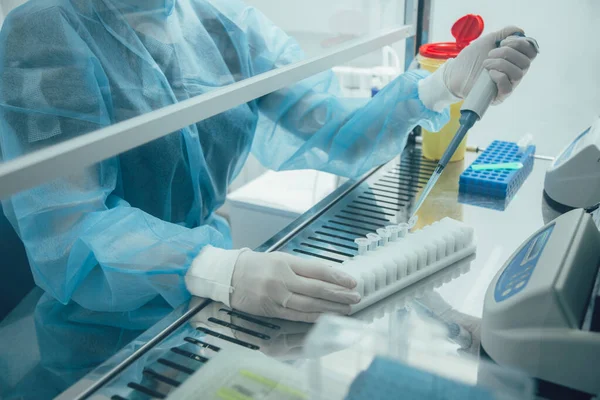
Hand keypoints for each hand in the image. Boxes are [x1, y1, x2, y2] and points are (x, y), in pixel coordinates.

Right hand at [230, 251, 360, 322]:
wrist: (229, 276)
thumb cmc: (257, 266)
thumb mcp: (280, 259)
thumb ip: (302, 268)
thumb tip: (328, 277)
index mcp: (286, 262)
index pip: (318, 270)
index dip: (337, 276)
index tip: (352, 281)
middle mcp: (282, 278)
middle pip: (316, 288)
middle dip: (339, 294)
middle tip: (355, 297)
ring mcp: (276, 295)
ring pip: (309, 304)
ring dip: (330, 308)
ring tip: (346, 309)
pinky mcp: (271, 309)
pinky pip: (296, 315)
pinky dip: (313, 317)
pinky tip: (325, 317)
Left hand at [443, 25, 538, 103]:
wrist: (455, 72)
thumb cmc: (472, 58)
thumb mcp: (488, 41)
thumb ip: (505, 33)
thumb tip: (520, 31)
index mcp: (515, 60)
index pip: (531, 52)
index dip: (521, 44)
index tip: (504, 41)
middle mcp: (514, 73)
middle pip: (526, 62)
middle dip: (508, 53)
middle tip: (490, 53)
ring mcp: (508, 85)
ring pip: (518, 73)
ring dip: (501, 64)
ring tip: (486, 63)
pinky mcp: (498, 96)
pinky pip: (508, 87)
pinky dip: (499, 76)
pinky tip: (489, 73)